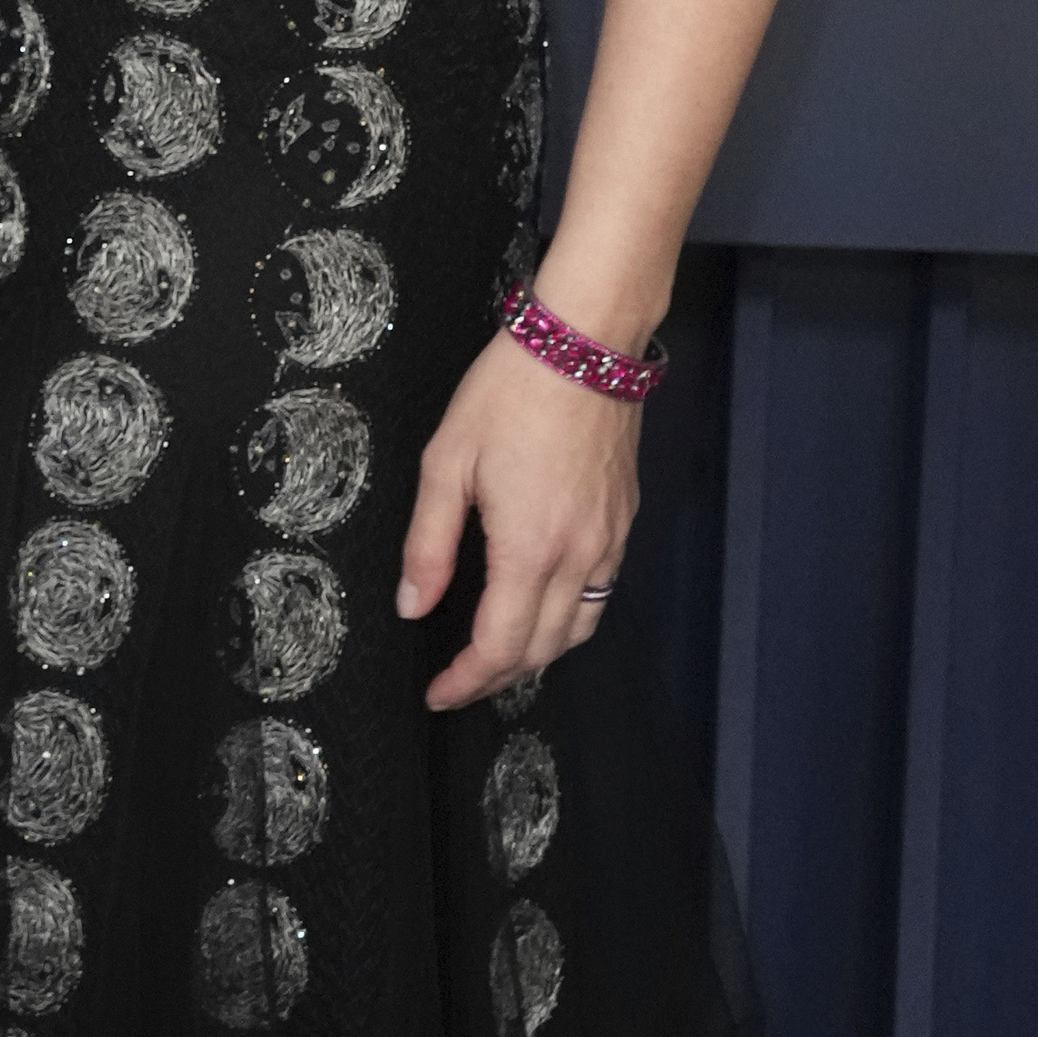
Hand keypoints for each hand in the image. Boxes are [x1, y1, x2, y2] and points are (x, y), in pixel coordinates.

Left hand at [395, 330, 638, 708]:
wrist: (585, 343)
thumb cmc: (510, 393)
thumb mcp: (446, 463)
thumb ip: (427, 545)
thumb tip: (413, 606)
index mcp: (529, 548)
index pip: (500, 647)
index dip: (467, 681)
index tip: (438, 693)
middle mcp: (579, 556)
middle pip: (542, 650)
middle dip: (497, 677)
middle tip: (458, 682)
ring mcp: (609, 541)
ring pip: (579, 630)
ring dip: (537, 655)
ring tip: (497, 657)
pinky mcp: (624, 521)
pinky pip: (601, 594)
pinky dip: (569, 620)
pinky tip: (541, 608)